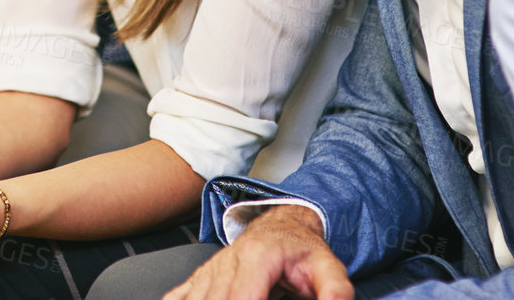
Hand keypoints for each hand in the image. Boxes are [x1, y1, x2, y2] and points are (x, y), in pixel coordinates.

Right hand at [162, 205, 351, 299]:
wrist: (284, 222)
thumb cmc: (303, 249)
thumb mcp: (329, 269)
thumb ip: (335, 293)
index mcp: (257, 258)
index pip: (241, 297)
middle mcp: (228, 261)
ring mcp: (212, 269)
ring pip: (196, 299)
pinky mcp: (202, 276)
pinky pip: (178, 294)